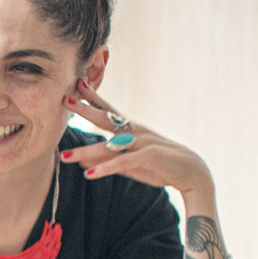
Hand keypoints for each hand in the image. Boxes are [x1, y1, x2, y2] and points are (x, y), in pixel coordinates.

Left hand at [59, 81, 214, 202]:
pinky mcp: (151, 157)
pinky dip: (106, 168)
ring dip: (86, 151)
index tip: (76, 84)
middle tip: (65, 100)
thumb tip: (81, 159)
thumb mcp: (130, 164)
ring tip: (64, 156)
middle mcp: (136, 132)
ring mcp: (144, 143)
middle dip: (85, 109)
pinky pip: (124, 162)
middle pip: (107, 119)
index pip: (109, 110)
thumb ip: (107, 160)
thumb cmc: (161, 167)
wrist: (193, 174)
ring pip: (109, 147)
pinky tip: (88, 174)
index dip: (93, 98)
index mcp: (132, 129)